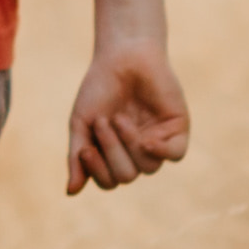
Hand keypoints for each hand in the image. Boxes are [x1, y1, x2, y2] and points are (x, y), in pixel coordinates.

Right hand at [64, 43, 189, 192]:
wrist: (123, 55)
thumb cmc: (99, 88)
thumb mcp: (81, 123)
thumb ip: (77, 157)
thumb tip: (71, 193)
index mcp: (114, 154)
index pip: (109, 182)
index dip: (98, 172)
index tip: (86, 149)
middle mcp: (137, 152)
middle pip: (127, 176)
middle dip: (112, 152)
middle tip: (104, 121)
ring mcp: (158, 142)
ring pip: (148, 167)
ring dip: (129, 144)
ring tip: (120, 117)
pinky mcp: (177, 129)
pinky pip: (175, 155)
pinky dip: (161, 152)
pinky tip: (148, 139)